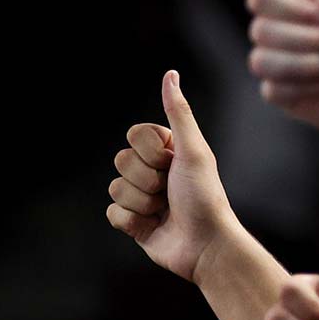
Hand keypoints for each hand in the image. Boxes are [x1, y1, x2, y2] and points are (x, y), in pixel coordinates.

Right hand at [108, 71, 240, 282]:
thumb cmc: (205, 196)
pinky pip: (112, 213)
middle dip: (146, 179)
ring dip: (142, 202)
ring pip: (115, 187)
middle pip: (121, 161)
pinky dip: (132, 221)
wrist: (206, 246)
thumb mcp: (194, 150)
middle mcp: (152, 171)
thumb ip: (179, 112)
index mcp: (166, 151)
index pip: (134, 135)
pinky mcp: (133, 223)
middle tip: (169, 192)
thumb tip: (170, 73)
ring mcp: (141, 197)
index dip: (150, 151)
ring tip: (164, 211)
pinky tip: (152, 226)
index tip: (172, 163)